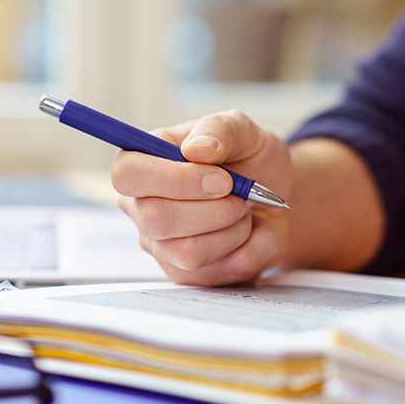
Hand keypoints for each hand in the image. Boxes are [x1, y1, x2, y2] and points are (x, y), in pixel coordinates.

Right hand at [111, 110, 292, 285]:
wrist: (277, 202)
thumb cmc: (251, 162)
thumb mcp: (244, 132)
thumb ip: (219, 129)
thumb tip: (197, 149)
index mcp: (143, 163)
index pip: (127, 175)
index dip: (174, 179)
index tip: (221, 178)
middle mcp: (141, 207)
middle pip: (156, 218)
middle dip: (214, 209)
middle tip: (242, 197)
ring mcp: (160, 245)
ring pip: (188, 252)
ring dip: (234, 230)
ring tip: (247, 213)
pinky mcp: (184, 274)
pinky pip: (217, 273)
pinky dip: (252, 250)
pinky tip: (254, 234)